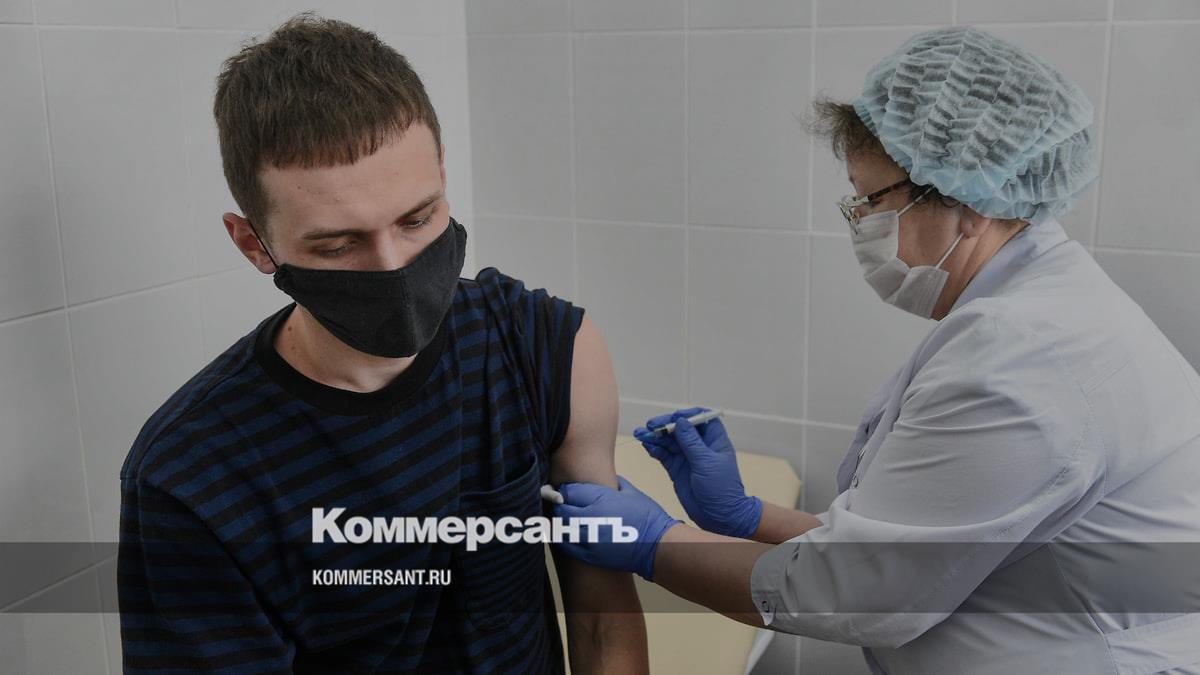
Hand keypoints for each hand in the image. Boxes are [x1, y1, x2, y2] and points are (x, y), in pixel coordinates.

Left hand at [553, 475, 681, 580]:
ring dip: (561, 523)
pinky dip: (564, 540)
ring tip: (565, 520)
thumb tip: (606, 478)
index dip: (566, 491)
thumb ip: (615, 482)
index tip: (567, 492)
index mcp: (601, 499)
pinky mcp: (591, 555)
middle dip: (560, 506)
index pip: (569, 491)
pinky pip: (567, 547)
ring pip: (561, 528)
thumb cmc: (648, 517)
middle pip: (561, 509)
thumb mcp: (632, 493)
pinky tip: (567, 536)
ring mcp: (590, 538)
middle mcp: (591, 518)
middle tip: (563, 506)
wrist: (658, 546)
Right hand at [634, 408, 762, 538]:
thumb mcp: (706, 463)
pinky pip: (663, 455)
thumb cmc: (722, 489)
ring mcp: (687, 457)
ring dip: (655, 437)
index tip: (674, 417)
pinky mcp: (677, 468)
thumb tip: (680, 421)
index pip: (700, 419)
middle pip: (680, 428)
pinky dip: (655, 449)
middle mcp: (700, 446)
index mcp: (714, 440)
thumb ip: (691, 442)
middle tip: (651, 425)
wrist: (719, 516)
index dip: (687, 415)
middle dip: (665, 425)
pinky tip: (646, 446)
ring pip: (669, 441)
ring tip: (641, 434)